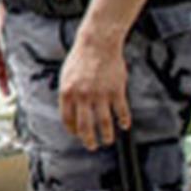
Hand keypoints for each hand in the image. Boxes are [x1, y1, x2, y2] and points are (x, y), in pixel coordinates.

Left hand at [58, 32, 129, 149]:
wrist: (97, 43)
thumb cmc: (80, 59)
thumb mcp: (66, 76)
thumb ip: (68, 94)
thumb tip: (70, 112)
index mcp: (67, 93)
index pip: (68, 119)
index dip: (73, 131)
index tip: (77, 135)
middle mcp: (82, 96)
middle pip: (85, 126)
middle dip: (88, 140)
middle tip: (92, 146)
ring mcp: (100, 94)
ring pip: (104, 123)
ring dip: (107, 135)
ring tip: (108, 141)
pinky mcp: (116, 91)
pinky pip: (121, 111)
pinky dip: (123, 121)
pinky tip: (124, 126)